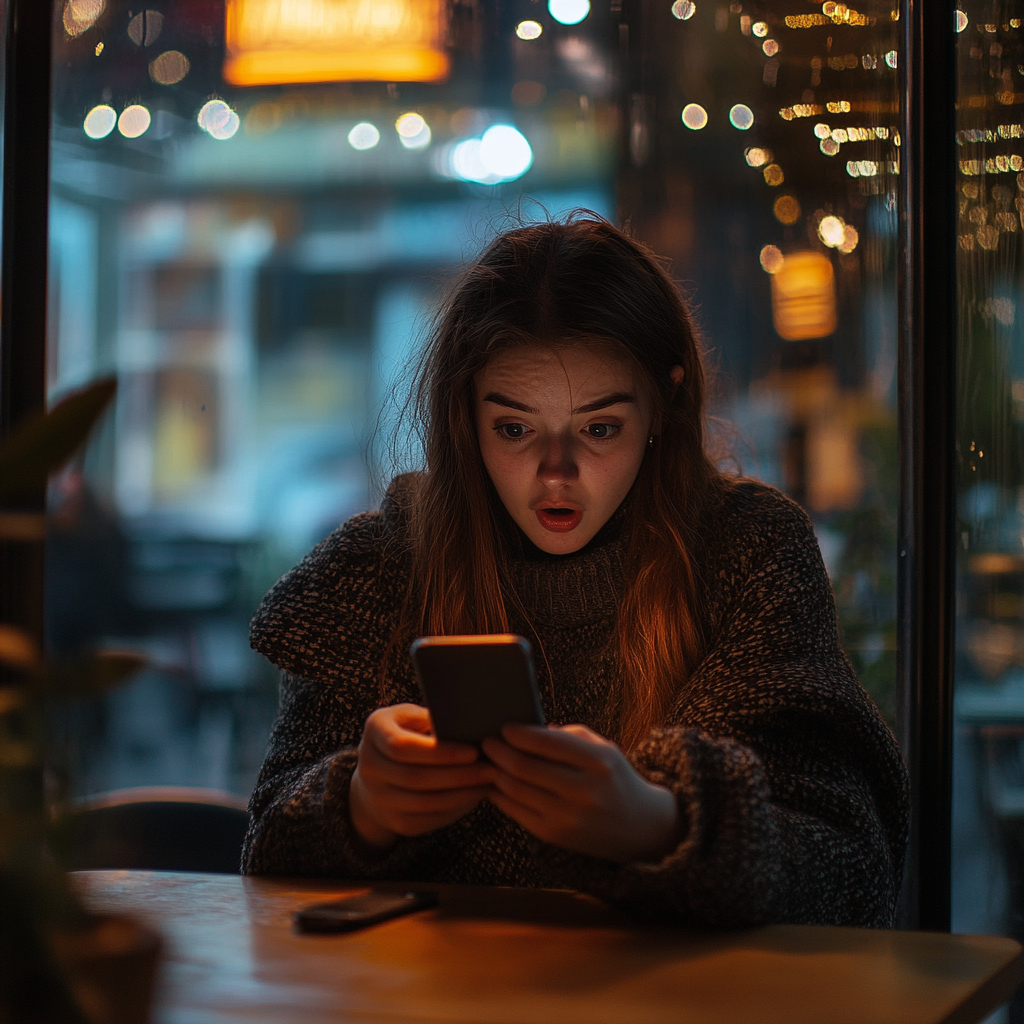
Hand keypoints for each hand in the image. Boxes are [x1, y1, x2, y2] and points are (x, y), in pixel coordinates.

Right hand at [349, 704, 490, 848]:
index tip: (473, 751)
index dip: (440, 752)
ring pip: (423, 803)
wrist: (379, 773)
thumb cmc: (406, 734)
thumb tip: (469, 724)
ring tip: (487, 783)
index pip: (403, 747)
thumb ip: (432, 718)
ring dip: (461, 795)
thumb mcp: (412, 716)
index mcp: (374, 731)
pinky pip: (427, 820)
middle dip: (458, 775)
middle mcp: (369, 767)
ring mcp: (379, 798)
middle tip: (491, 769)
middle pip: (415, 777)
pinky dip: (454, 810)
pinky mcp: (394, 821)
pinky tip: (473, 797)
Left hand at [482, 723, 682, 863]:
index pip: (548, 743)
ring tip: (490, 761)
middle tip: (487, 743)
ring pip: (516, 791)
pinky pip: (517, 812)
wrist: (640, 826)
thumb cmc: (615, 778)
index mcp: (599, 762)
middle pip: (525, 768)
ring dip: (496, 773)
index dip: (520, 734)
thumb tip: (527, 730)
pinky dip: (500, 796)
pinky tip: (496, 785)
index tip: (505, 727)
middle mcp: (584, 791)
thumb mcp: (603, 748)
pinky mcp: (555, 836)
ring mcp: (568, 817)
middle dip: (499, 752)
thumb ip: (569, 735)